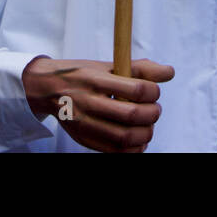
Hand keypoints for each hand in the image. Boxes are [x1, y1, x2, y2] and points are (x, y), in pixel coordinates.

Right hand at [21, 55, 174, 152]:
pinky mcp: (83, 139)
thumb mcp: (107, 65)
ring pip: (124, 137)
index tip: (154, 91)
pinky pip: (114, 152)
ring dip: (145, 134)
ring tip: (147, 125)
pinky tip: (138, 140)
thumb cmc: (82, 75)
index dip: (153, 92)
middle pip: (131, 115)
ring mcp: (85, 123)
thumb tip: (169, 72)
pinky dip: (133, 149)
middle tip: (154, 110)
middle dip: (152, 114)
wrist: (46, 89)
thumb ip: (139, 68)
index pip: (135, 89)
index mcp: (96, 79)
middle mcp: (88, 102)